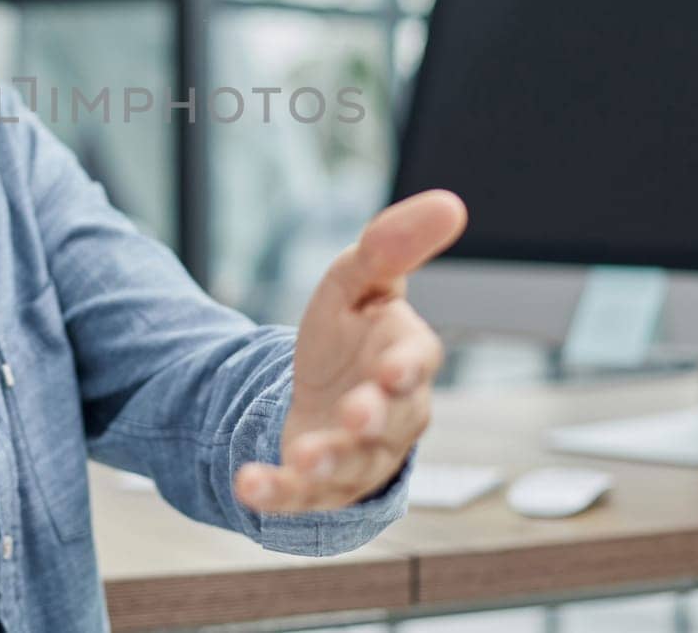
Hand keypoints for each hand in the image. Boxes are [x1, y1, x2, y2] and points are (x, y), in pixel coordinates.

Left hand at [234, 189, 466, 513]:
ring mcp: (358, 454)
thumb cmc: (349, 335)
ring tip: (305, 457)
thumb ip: (392, 246)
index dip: (410, 366)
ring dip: (331, 461)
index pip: (419, 361)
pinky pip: (301, 496)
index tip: (395, 368)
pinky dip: (277, 493)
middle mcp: (392, 413)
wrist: (316, 393)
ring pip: (353, 464)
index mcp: (404, 356)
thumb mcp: (358, 281)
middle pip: (393, 422)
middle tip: (357, 413)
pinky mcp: (320, 485)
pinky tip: (248, 484)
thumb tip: (449, 202)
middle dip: (375, 418)